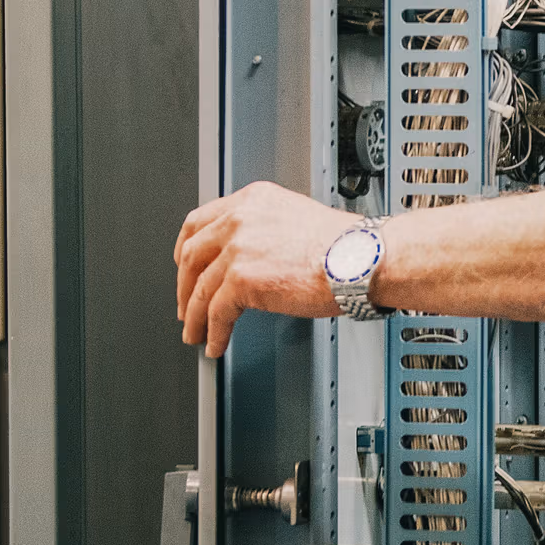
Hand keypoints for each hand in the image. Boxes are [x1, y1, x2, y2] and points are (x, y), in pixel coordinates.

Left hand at [174, 181, 364, 356]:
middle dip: (184, 287)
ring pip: (199, 288)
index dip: (186, 250)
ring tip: (196, 334)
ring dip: (194, 317)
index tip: (185, 267)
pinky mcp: (241, 279)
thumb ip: (266, 231)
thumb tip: (254, 258)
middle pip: (191, 255)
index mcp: (252, 200)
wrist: (361, 260)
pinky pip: (216, 312)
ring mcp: (238, 248)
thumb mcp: (296, 220)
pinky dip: (214, 332)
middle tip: (185, 306)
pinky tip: (217, 343)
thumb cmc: (345, 247)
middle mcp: (240, 219)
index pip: (200, 222)